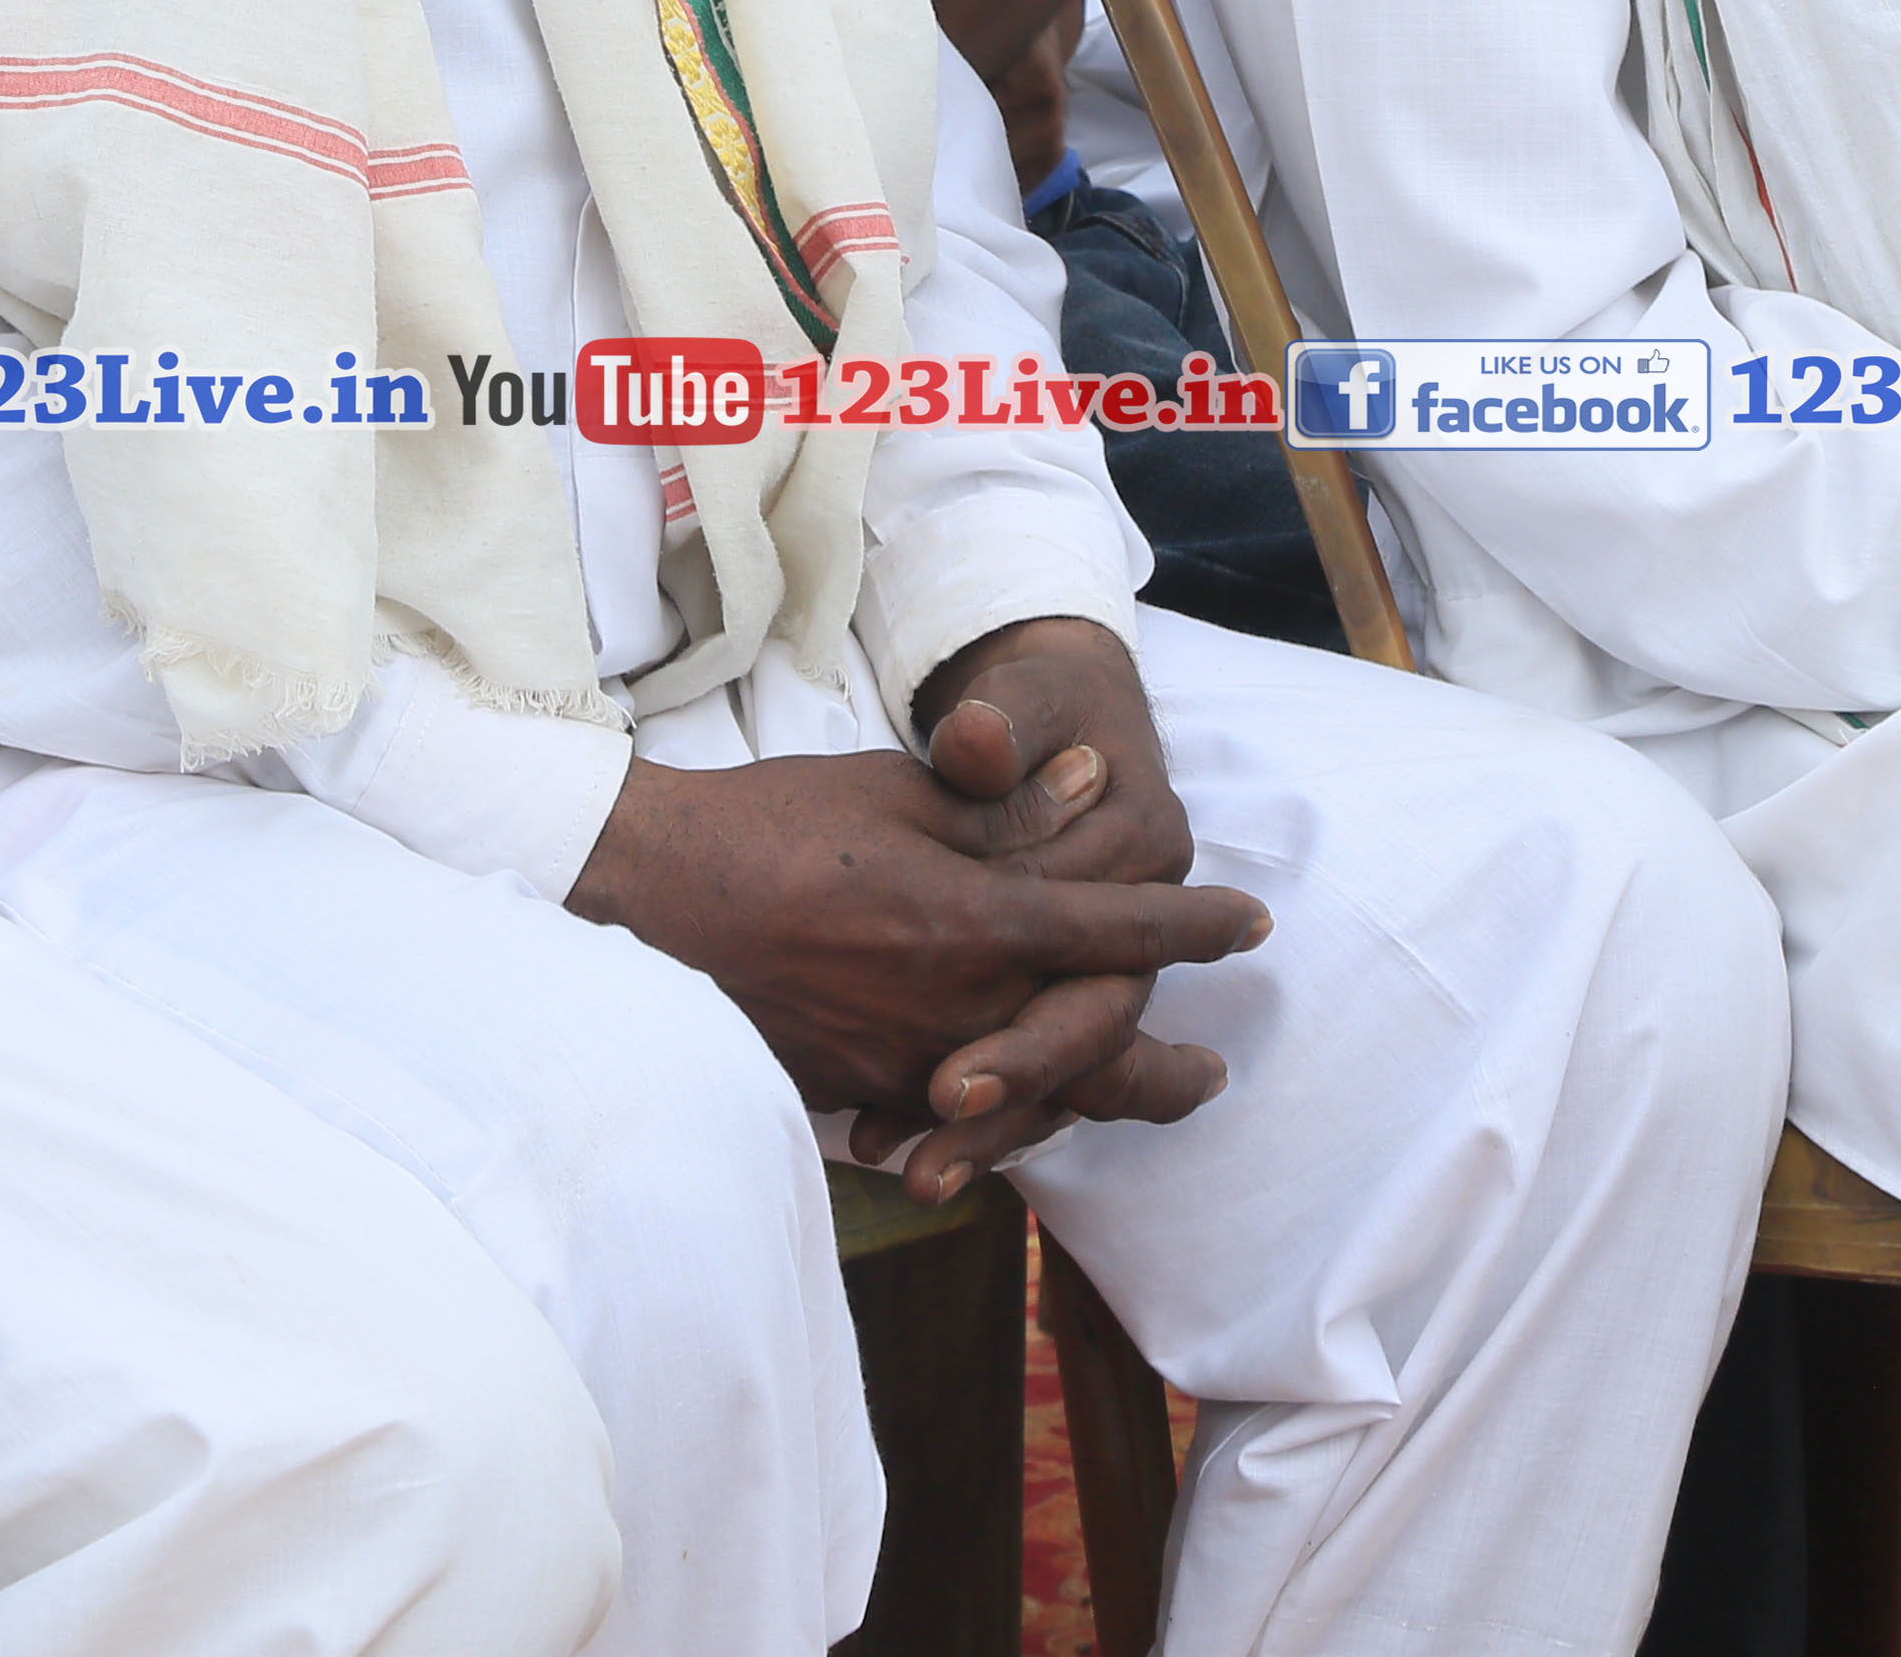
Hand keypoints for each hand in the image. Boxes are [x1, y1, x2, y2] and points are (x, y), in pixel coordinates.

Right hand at [567, 668, 1262, 1178]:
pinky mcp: (856, 1091)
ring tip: (1143, 1106)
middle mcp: (956, 1007)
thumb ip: (1004, 808)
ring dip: (1094, 1101)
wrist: (649, 900)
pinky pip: (950, 1114)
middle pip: (1094, 1052)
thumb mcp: (896, 794)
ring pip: (1031, 1101)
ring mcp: (904, 1061)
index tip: (1250, 923)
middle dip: (1164, 1068)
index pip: (1115, 932)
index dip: (1191, 926)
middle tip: (1214, 1075)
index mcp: (974, 920)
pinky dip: (997, 1115)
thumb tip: (1094, 785)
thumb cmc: (773, 826)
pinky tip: (1012, 1113)